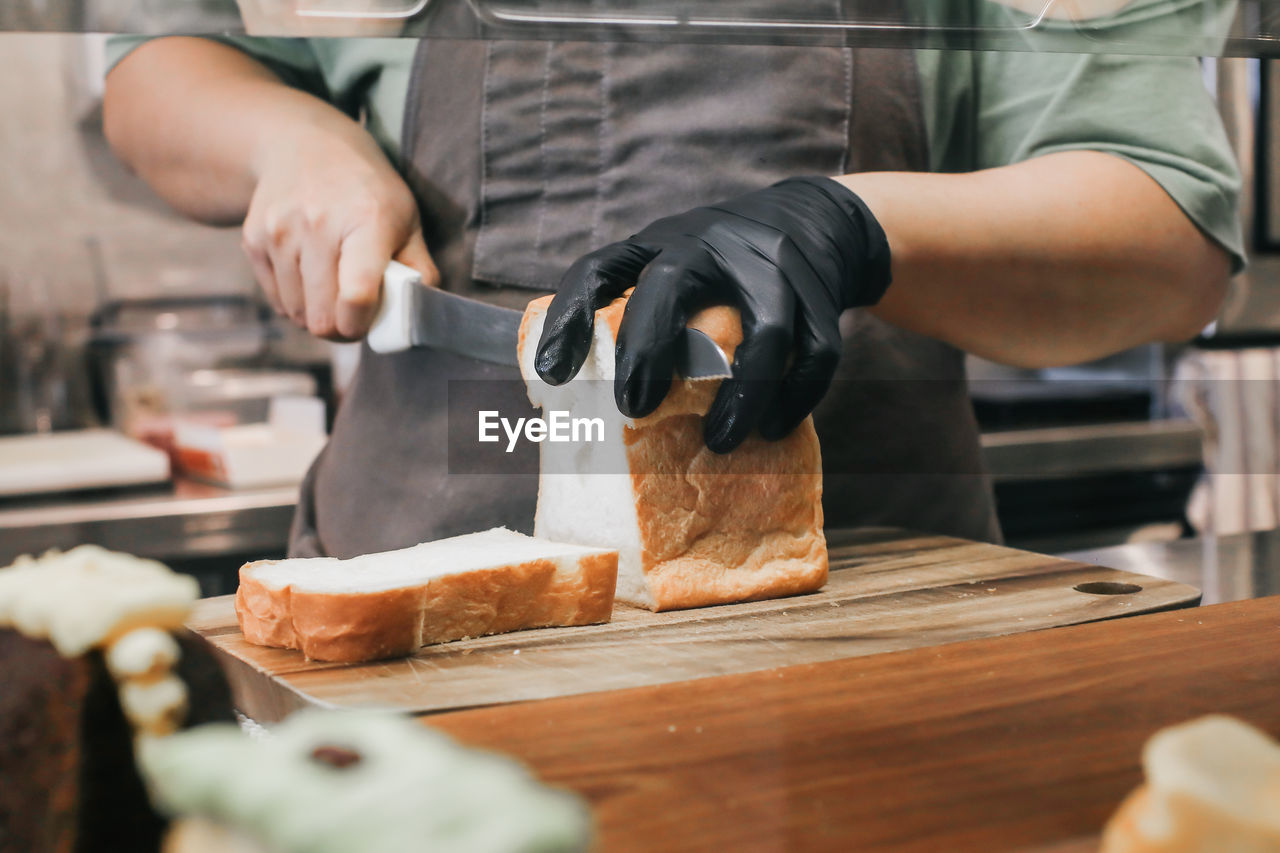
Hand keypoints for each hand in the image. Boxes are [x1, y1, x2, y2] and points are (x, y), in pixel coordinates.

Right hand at [242, 129, 436, 340]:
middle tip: (354, 314)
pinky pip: (275, 299)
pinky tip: (310, 277)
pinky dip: (295, 301)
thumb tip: (417, 314)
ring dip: (316, 315)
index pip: (356, 295)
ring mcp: (280, 231)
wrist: (304, 144)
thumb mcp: (407, 219)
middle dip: (341, 328)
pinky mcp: (253, 239)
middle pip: (321, 317)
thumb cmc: (366, 189)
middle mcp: (317, 224)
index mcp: (366, 221)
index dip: (361, 325)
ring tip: (333, 290)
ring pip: (296, 313)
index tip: (368, 324)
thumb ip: (419, 270)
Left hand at [534, 176, 891, 452]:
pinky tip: (772, 429)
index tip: (551, 375)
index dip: (569, 319)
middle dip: (647, 351)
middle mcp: (711, 245)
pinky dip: (795, 397)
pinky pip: (817, 352)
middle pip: (670, 288)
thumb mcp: (673, 264)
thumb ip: (636, 310)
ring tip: (719, 442)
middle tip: (635, 409)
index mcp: (661, 244)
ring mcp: (771, 266)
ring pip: (764, 332)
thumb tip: (583, 395)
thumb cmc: (722, 264)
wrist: (814, 220)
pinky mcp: (820, 293)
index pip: (599, 270)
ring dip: (743, 395)